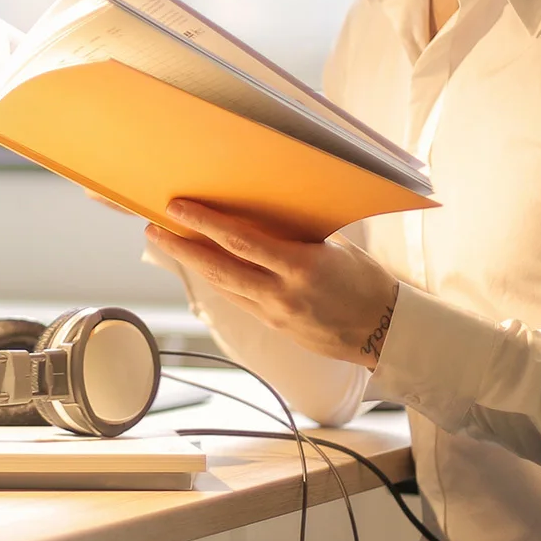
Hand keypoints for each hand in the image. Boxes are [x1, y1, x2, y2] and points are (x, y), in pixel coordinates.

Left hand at [145, 199, 399, 369]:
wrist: (386, 332)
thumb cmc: (366, 281)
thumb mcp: (336, 247)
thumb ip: (298, 232)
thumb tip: (265, 209)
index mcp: (301, 266)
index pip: (241, 241)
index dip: (204, 224)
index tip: (178, 208)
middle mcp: (283, 293)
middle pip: (218, 268)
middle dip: (182, 248)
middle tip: (154, 229)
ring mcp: (276, 314)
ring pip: (223, 287)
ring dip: (193, 264)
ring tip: (170, 243)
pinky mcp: (274, 327)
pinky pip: (238, 299)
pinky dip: (218, 280)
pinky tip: (203, 265)